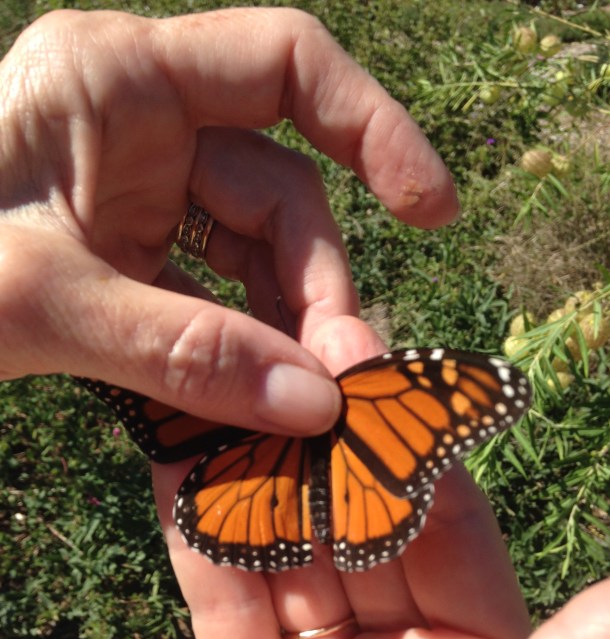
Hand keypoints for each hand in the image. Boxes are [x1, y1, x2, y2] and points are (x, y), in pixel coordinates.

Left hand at [0, 7, 456, 435]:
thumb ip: (180, 351)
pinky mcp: (132, 260)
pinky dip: (242, 350)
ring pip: (256, 257)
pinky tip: (262, 404)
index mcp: (115, 82)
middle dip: (318, 289)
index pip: (287, 66)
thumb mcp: (39, 304)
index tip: (429, 213)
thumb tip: (316, 404)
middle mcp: (140, 127)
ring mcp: (138, 197)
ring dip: (289, 332)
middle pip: (280, 193)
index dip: (373, 129)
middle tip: (343, 384)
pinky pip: (217, 298)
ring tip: (312, 409)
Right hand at [153, 319, 609, 638]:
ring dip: (265, 481)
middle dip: (334, 450)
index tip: (383, 373)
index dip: (415, 454)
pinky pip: (223, 607)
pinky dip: (203, 541)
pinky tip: (186, 466)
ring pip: (291, 559)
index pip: (450, 539)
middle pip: (365, 535)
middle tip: (305, 352)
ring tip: (241, 391)